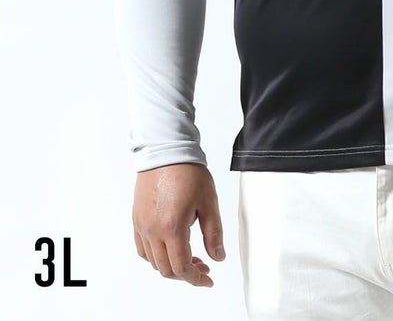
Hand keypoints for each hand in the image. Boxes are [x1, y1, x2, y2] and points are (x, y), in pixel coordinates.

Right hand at [132, 162, 224, 286]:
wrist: (167, 150)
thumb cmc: (188, 172)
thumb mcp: (209, 203)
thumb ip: (214, 234)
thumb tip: (218, 256)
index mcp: (172, 228)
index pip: (181, 267)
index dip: (196, 278)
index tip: (207, 279)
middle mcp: (153, 230)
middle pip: (166, 269)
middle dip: (186, 273)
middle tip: (203, 266)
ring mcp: (142, 225)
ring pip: (153, 261)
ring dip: (171, 265)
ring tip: (189, 256)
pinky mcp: (137, 219)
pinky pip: (143, 248)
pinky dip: (156, 255)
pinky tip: (170, 247)